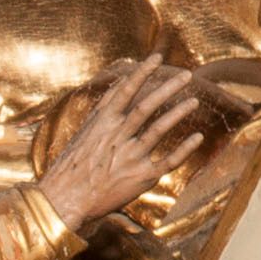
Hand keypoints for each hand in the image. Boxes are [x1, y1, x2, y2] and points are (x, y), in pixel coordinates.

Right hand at [38, 55, 202, 232]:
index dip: (141, 73)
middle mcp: (116, 138)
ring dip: (177, 114)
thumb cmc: (72, 167)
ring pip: (158, 130)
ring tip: (194, 102)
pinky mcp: (140, 177)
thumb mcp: (83, 133)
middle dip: (167, 89)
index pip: (124, 92)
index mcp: (101, 125)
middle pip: (146, 107)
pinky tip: (197, 137)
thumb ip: (104, 109)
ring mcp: (129, 157)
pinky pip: (167, 161)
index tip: (157, 58)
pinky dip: (184, 149)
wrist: (63, 201)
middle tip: (186, 75)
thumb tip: (120, 84)